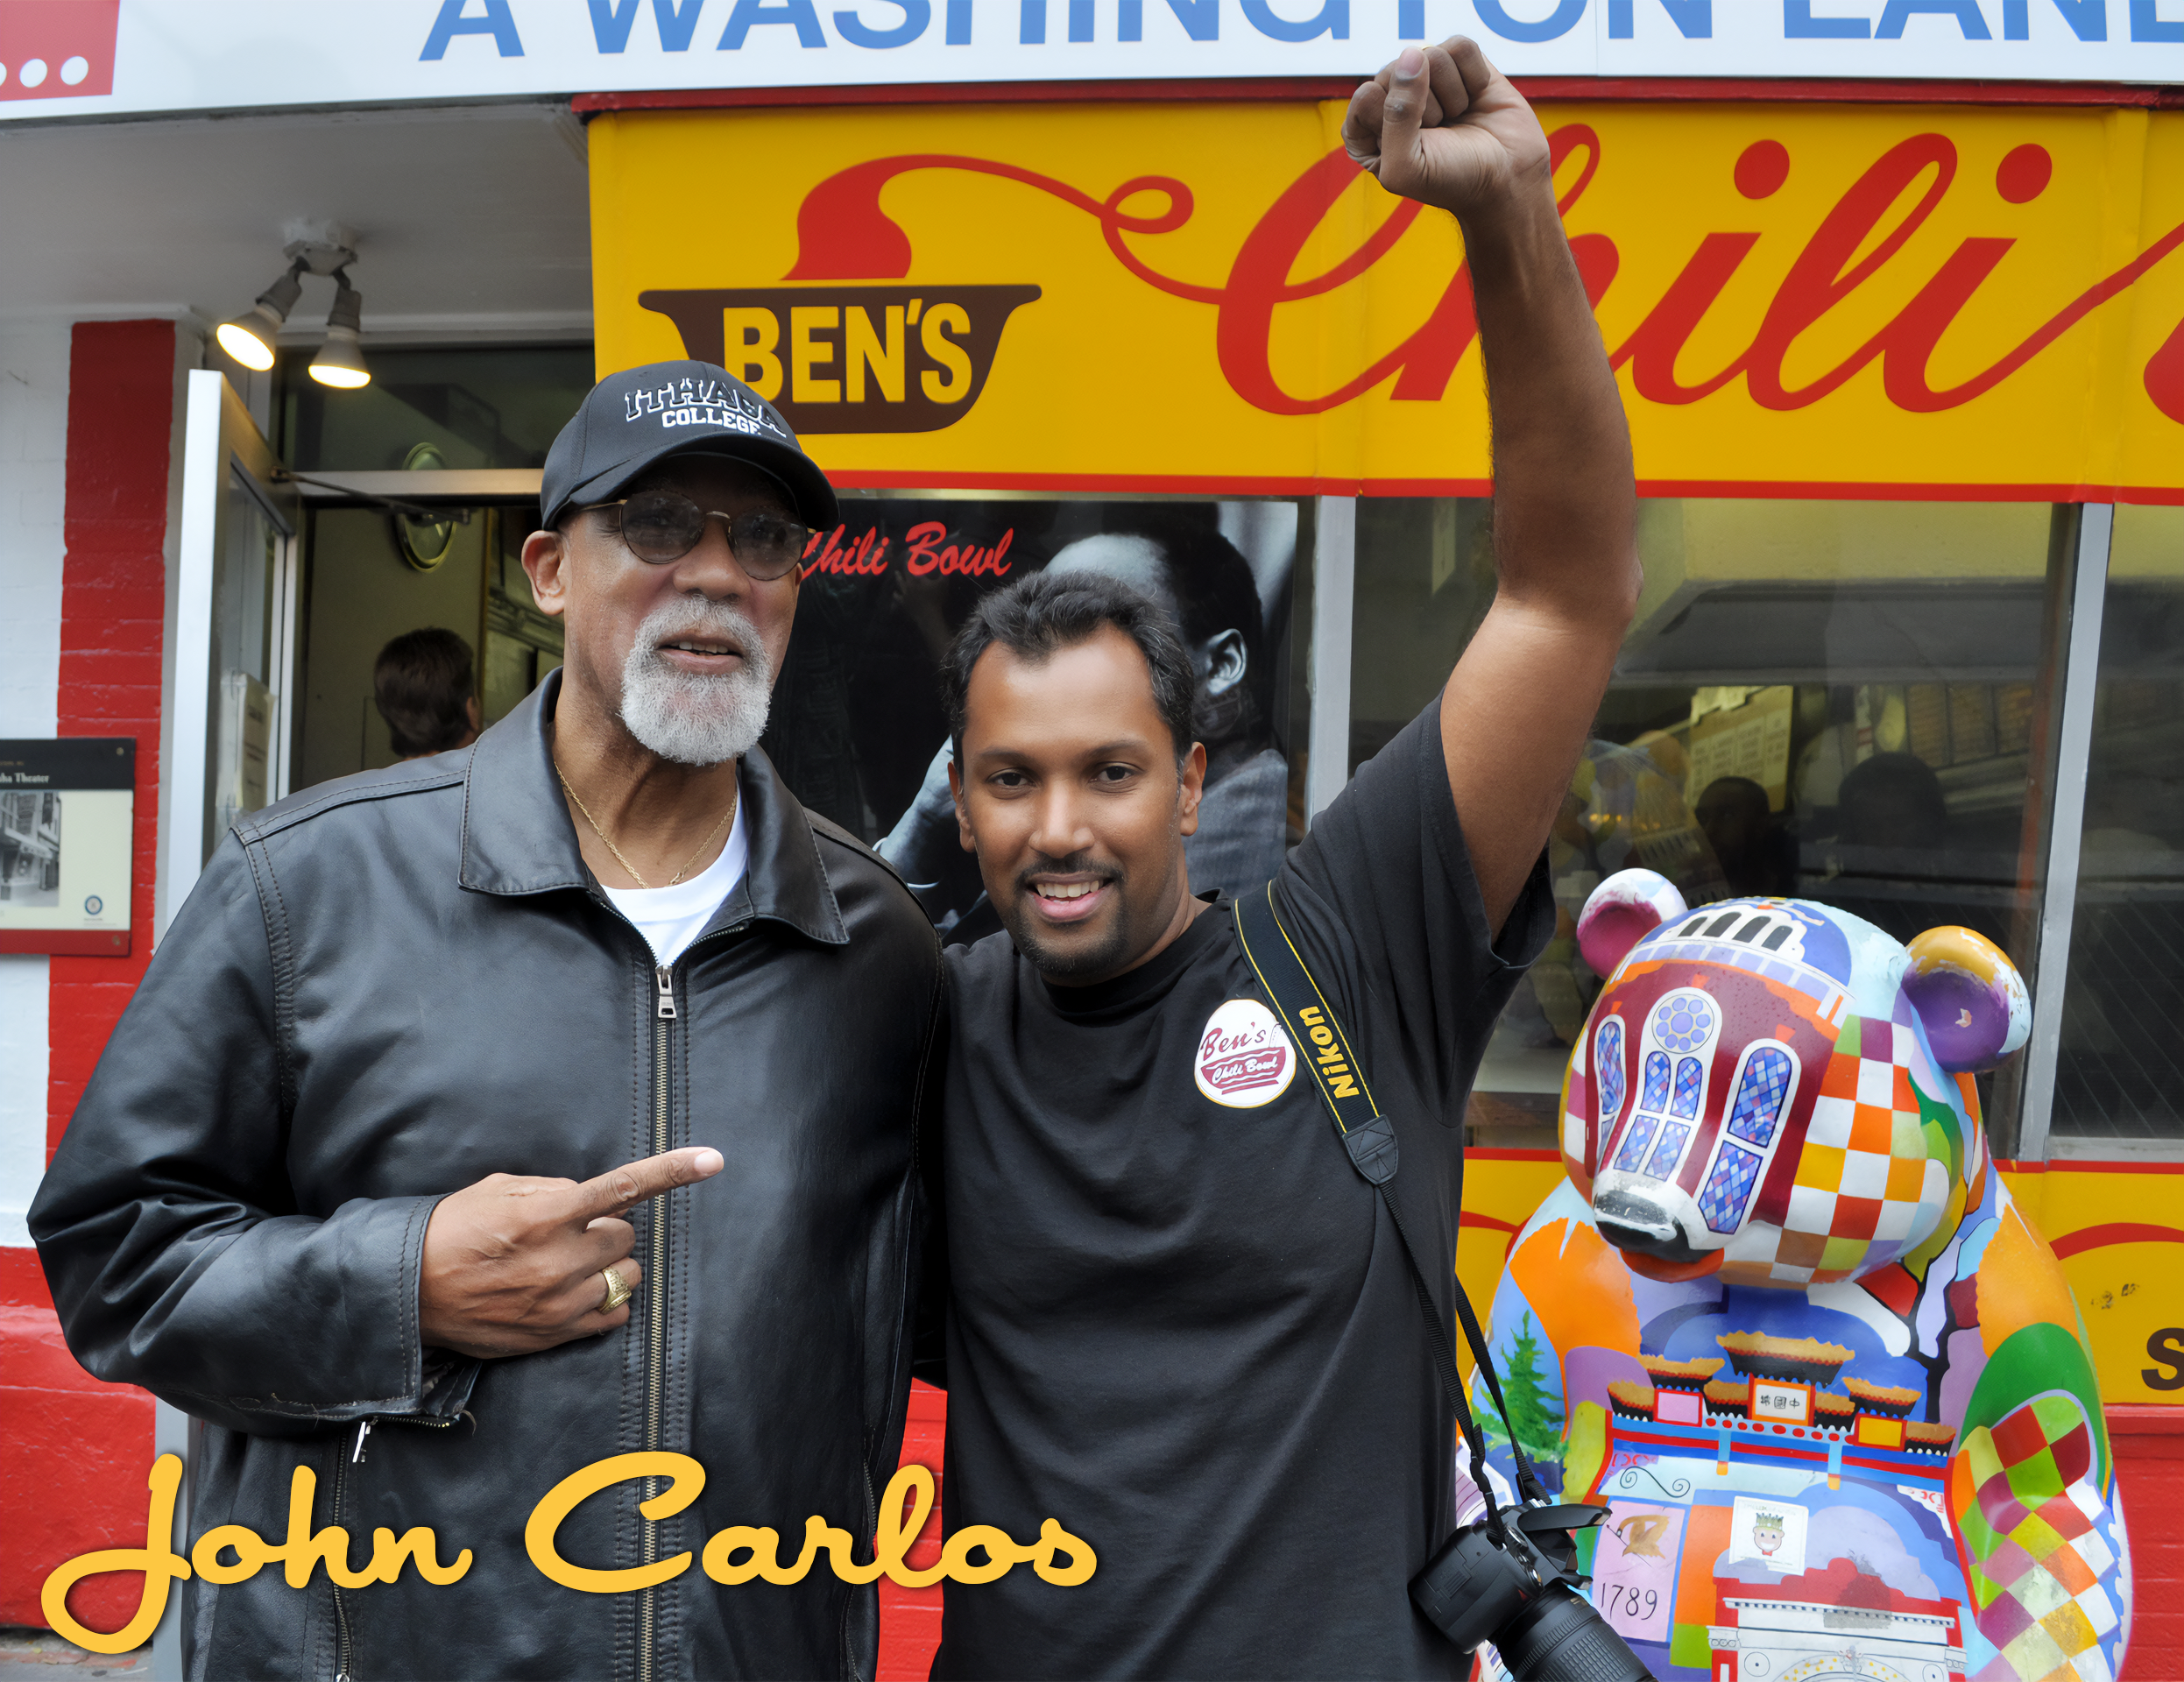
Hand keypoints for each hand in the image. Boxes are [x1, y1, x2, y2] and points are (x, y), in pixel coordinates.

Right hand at [418, 1147, 723, 1358]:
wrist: (406, 1291)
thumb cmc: (450, 1231)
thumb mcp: (496, 1190)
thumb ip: (551, 1188)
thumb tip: (586, 1197)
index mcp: (547, 1215)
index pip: (623, 1188)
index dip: (673, 1171)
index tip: (713, 1160)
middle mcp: (560, 1259)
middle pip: (626, 1236)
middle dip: (605, 1230)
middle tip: (567, 1233)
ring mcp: (561, 1301)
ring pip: (625, 1275)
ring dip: (607, 1265)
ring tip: (565, 1265)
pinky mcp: (556, 1334)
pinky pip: (614, 1313)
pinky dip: (606, 1300)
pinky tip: (576, 1292)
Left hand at [1341, 37, 1551, 221]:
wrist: (1508, 178)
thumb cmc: (1452, 181)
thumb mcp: (1407, 167)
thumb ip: (1396, 114)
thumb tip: (1412, 55)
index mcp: (1367, 130)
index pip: (1366, 97)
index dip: (1394, 122)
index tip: (1414, 147)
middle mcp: (1393, 99)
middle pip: (1395, 71)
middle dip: (1426, 109)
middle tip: (1441, 133)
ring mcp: (1427, 78)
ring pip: (1431, 56)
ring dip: (1452, 96)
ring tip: (1459, 118)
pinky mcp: (1460, 63)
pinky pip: (1461, 48)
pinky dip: (1474, 78)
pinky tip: (1475, 98)